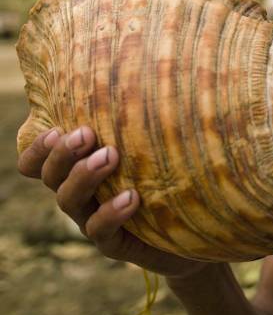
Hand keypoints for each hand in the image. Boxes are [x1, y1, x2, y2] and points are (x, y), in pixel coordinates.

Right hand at [17, 126, 208, 279]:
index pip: (38, 162)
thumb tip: (155, 70)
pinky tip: (132, 198)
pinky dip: (111, 213)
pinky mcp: (115, 243)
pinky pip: (101, 231)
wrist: (192, 231)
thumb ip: (141, 118)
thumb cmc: (169, 175)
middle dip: (63, 153)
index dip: (38, 149)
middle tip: (86, 133)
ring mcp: (94, 220)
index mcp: (80, 169)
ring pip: (70, 201)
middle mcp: (81, 194)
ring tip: (110, 155)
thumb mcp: (153, 144)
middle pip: (52, 176)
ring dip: (85, 176)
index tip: (57, 129)